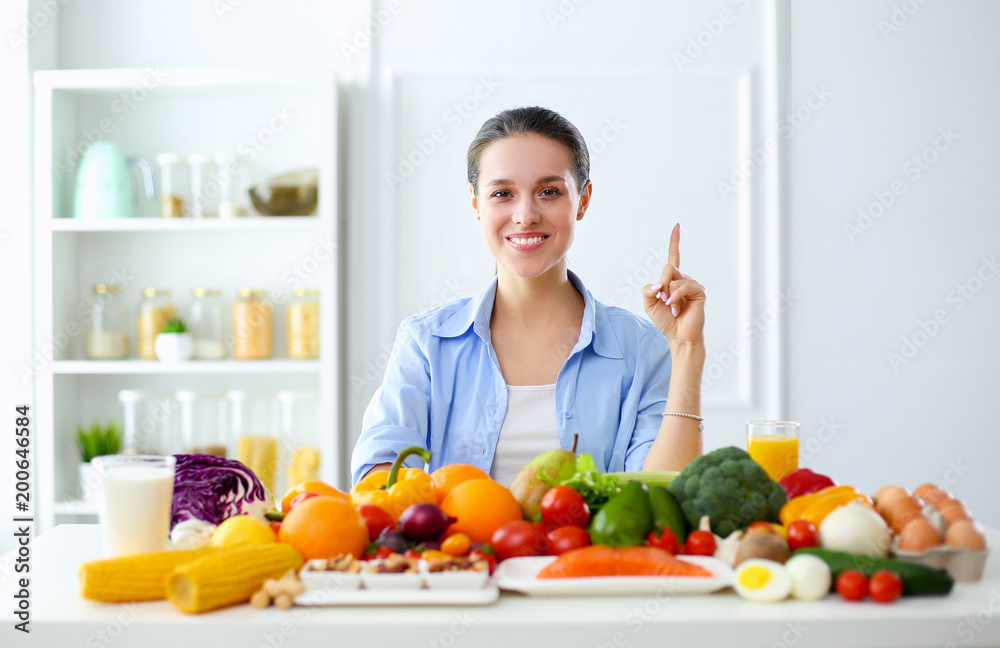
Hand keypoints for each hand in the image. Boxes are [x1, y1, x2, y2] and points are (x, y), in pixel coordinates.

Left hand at [642, 224, 705, 346]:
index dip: (675, 242)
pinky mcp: (700, 292)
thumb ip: (648, 290)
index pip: (674, 257)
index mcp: (673, 280)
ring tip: (673, 309)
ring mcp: (693, 285)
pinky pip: (683, 286)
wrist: (678, 336)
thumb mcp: (649, 304)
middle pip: (668, 268)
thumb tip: (659, 283)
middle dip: (662, 285)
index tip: (677, 226)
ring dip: (669, 295)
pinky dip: (676, 297)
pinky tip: (676, 308)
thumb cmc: (666, 321)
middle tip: (664, 301)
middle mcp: (684, 279)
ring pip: (674, 278)